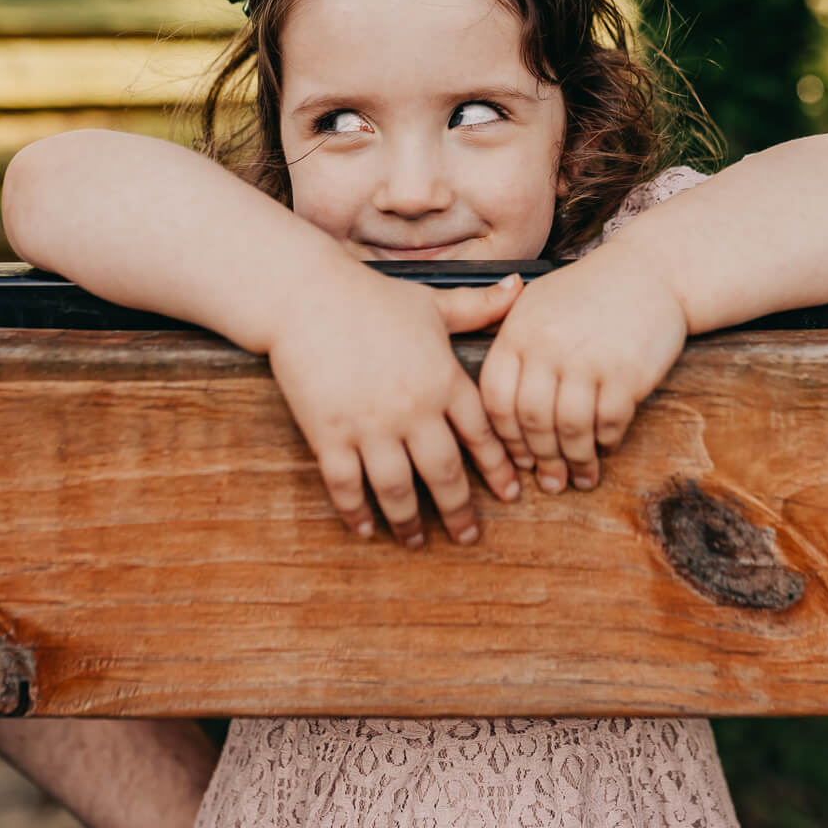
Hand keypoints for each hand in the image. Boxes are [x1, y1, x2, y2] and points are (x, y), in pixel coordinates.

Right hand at [267, 264, 524, 545]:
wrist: (306, 296)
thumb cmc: (371, 297)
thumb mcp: (433, 302)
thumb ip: (479, 305)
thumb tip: (522, 286)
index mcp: (443, 380)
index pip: (482, 435)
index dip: (498, 468)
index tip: (511, 494)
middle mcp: (413, 410)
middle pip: (445, 474)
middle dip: (459, 512)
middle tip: (468, 537)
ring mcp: (370, 426)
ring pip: (398, 490)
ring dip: (409, 522)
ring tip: (417, 541)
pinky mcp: (329, 435)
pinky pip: (346, 486)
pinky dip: (357, 512)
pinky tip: (365, 528)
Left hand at [477, 241, 687, 492]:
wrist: (650, 270)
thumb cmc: (589, 292)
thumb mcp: (537, 304)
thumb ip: (512, 346)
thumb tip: (496, 411)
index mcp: (518, 332)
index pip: (496, 398)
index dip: (504, 437)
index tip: (518, 458)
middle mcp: (548, 347)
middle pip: (532, 421)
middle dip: (541, 459)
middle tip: (549, 481)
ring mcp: (587, 360)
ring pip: (570, 429)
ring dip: (575, 461)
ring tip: (581, 477)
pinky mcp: (626, 373)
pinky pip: (609, 423)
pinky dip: (606, 442)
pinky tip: (606, 448)